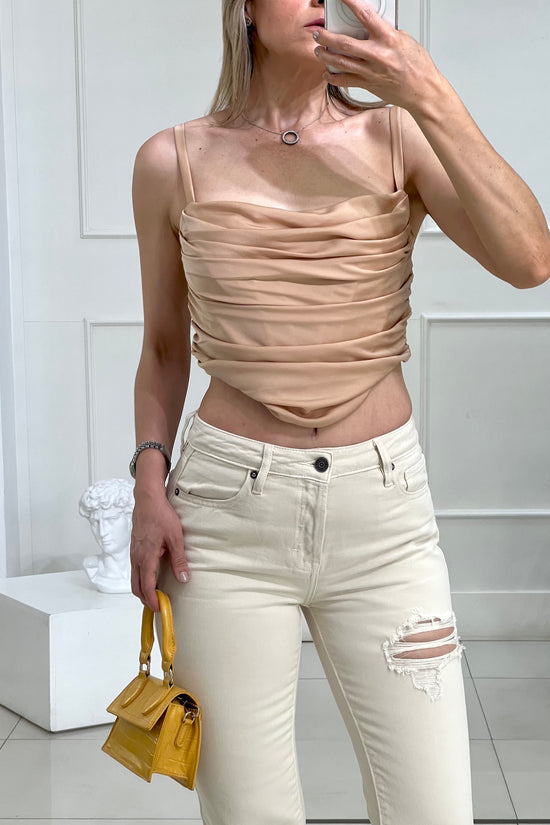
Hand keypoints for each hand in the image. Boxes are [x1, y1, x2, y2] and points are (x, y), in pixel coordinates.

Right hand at [130, 491, 190, 611]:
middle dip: (145, 599)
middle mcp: (136, 557)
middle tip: (159, 605)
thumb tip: (184, 579)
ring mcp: (133, 553)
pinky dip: (140, 579)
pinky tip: (152, 577)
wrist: (148, 500)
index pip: (146, 586)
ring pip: (134, 578)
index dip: (152, 600)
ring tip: (157, 594)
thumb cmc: (161, 515)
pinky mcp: (134, 548)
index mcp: (146, 557)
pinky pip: (134, 569)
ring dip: (142, 589)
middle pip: (135, 587)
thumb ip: (179, 560)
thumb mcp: (175, 538)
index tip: (160, 608)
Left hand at [313, 0, 441, 112]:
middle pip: (344, 43)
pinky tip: (327, 73)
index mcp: (388, 38)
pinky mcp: (368, 85)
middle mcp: (377, 55)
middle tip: (319, 33)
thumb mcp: (404, 39)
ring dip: (326, 56)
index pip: (365, 15)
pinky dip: (333, 77)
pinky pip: (345, 81)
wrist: (422, 90)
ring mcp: (371, 72)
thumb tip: (372, 27)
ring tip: (318, 50)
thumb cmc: (417, 66)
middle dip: (327, 37)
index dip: (350, 3)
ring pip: (341, 63)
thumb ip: (386, 33)